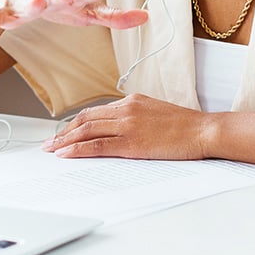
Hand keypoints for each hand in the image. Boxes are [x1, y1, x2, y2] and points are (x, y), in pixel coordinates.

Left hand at [41, 94, 210, 159]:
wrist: (204, 130)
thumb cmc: (186, 126)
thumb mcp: (156, 112)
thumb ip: (136, 116)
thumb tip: (120, 128)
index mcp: (132, 101)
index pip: (96, 111)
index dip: (77, 122)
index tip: (65, 131)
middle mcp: (126, 109)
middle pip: (86, 119)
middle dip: (65, 132)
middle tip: (50, 142)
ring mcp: (128, 124)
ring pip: (87, 130)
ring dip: (66, 140)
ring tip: (52, 149)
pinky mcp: (131, 141)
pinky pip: (98, 145)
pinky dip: (78, 149)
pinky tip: (66, 154)